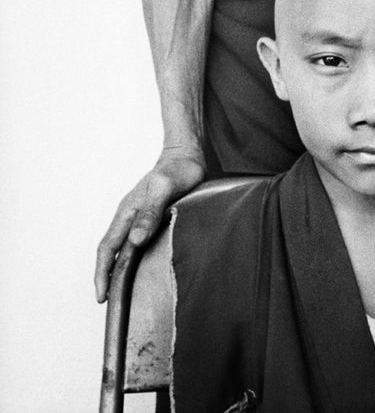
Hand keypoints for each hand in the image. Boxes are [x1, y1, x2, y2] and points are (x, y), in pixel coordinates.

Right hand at [94, 148, 205, 302]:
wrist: (188, 155)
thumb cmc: (178, 169)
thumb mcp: (165, 189)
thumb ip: (151, 212)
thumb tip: (135, 240)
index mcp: (128, 212)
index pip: (107, 249)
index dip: (102, 274)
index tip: (101, 297)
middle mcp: (131, 218)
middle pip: (112, 253)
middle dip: (108, 279)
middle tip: (114, 305)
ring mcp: (141, 218)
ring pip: (125, 250)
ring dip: (122, 271)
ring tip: (127, 294)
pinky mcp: (154, 219)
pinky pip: (139, 244)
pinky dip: (137, 261)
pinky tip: (147, 271)